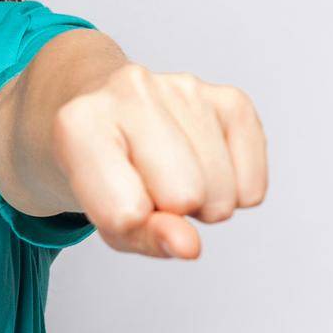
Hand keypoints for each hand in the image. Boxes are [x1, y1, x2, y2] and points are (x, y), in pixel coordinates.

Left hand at [53, 64, 267, 258]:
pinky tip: (204, 168)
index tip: (116, 199)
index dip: (129, 224)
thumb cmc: (104, 171)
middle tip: (149, 186)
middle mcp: (131, 89)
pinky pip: (252, 184)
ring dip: (204, 202)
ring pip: (222, 192)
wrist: (106, 117)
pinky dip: (235, 193)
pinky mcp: (230, 99)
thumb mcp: (105, 215)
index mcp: (80, 121)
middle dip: (173, 210)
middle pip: (185, 196)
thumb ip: (144, 236)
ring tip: (172, 175)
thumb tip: (189, 245)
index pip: (125, 210)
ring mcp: (184, 87)